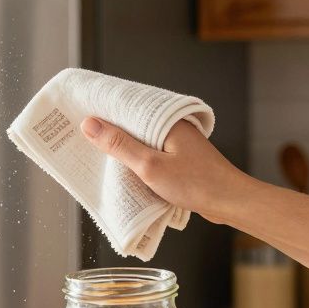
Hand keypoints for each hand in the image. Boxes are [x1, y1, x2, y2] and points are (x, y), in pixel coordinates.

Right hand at [80, 117, 248, 223]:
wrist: (231, 202)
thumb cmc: (196, 184)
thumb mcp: (150, 166)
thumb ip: (119, 145)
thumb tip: (89, 124)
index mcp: (165, 119)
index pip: (127, 105)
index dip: (102, 108)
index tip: (77, 110)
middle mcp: (171, 126)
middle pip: (132, 122)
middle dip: (107, 127)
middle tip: (78, 132)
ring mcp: (176, 142)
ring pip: (140, 138)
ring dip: (121, 145)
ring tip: (93, 149)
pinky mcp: (179, 158)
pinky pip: (150, 152)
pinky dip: (135, 158)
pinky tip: (121, 167)